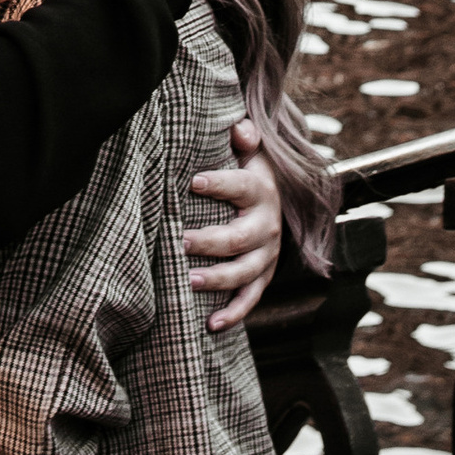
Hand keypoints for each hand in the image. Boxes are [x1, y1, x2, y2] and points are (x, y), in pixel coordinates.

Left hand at [188, 113, 284, 333]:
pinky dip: (234, 313)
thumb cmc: (246, 170)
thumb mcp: (250, 150)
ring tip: (189, 281)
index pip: (240, 186)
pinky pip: (251, 298)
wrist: (274, 199)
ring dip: (218, 279)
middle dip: (210, 241)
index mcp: (260, 190)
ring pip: (245, 272)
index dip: (218, 184)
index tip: (192, 182)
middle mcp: (267, 225)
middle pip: (240, 237)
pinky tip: (211, 324)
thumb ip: (245, 137)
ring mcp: (266, 255)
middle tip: (180, 241)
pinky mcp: (262, 277)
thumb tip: (239, 130)